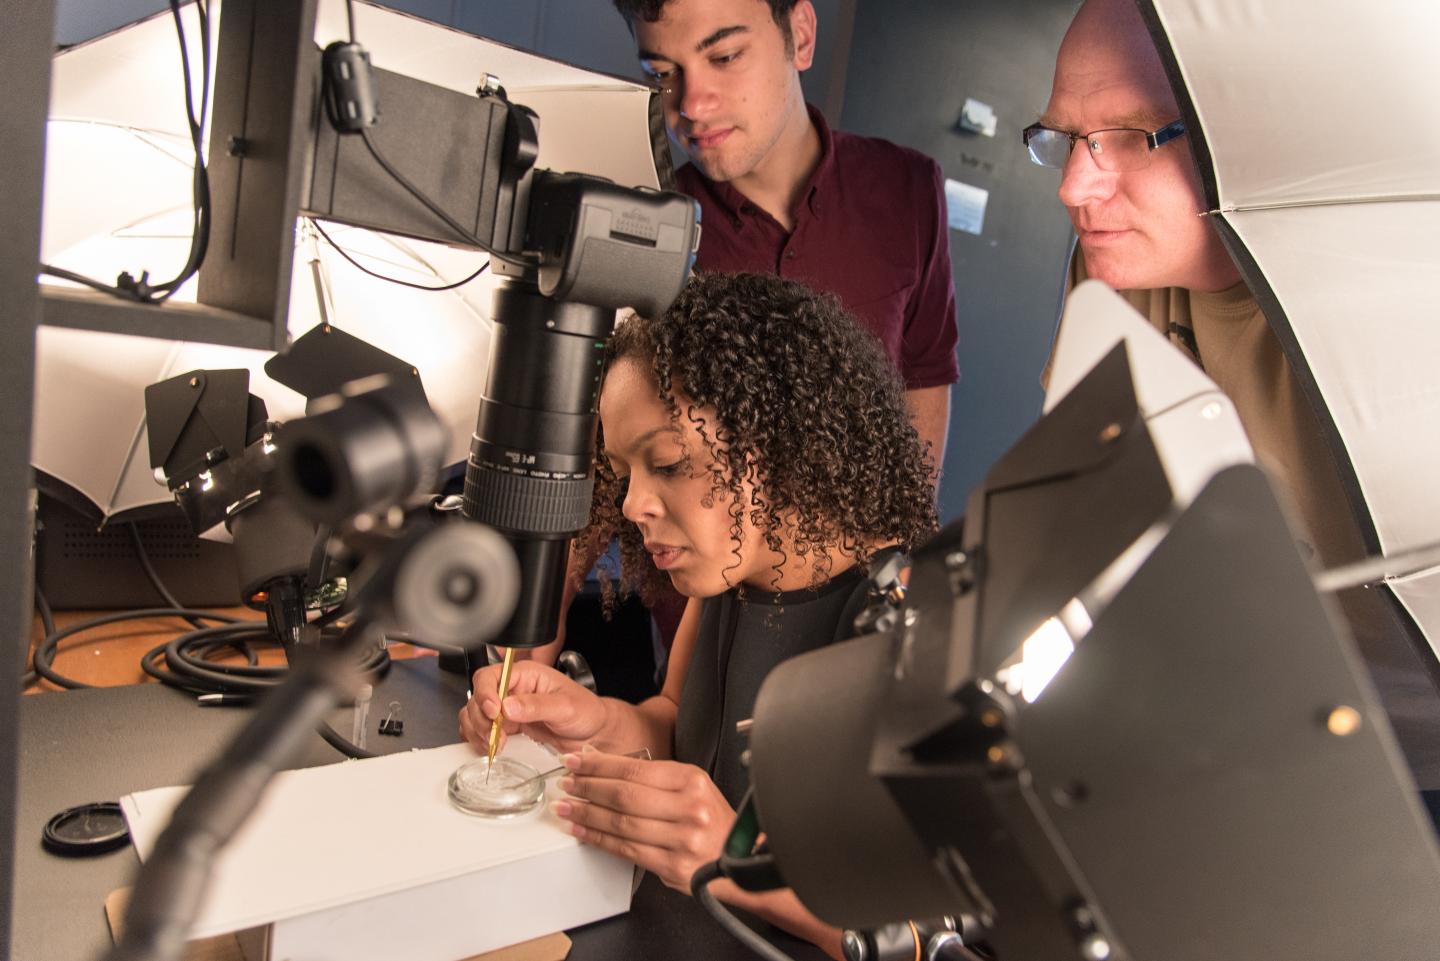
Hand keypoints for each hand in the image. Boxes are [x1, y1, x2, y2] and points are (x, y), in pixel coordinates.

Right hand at [458, 659, 606, 754]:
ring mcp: (508, 708)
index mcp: (526, 674)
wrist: (593, 733)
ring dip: (477, 730)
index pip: (491, 676)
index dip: (485, 694)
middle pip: (478, 697)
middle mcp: (513, 689)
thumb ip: (537, 705)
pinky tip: (490, 747)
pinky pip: (482, 729)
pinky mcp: (508, 726)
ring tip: (493, 743)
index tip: (493, 712)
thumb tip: (509, 706)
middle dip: (481, 718)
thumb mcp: (565, 707)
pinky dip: (479, 739)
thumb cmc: (586, 712)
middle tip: (494, 734)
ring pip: (475, 714)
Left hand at [552, 748, 735, 892]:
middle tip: (567, 784)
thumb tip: (606, 770)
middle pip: (624, 795)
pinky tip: (582, 832)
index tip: (576, 762)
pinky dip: (598, 840)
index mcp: (692, 781)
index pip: (635, 769)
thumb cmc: (712, 822)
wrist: (738, 860)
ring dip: (586, 815)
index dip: (599, 765)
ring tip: (566, 808)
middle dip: (588, 788)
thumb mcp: (694, 789)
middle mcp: (689, 808)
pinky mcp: (672, 867)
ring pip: (620, 823)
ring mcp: (681, 839)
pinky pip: (625, 850)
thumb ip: (656, 780)